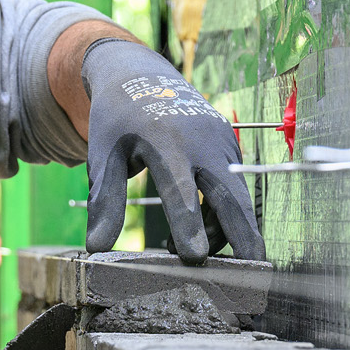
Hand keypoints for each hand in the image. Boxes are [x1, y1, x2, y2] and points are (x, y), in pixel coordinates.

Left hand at [81, 39, 263, 264]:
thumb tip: (97, 247)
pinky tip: (200, 235)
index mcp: (165, 140)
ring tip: (199, 259)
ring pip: (236, 198)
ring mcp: (222, 143)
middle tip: (252, 274)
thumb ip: (104, 199)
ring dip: (228, 233)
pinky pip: (233, 189)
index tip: (195, 256)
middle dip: (243, 236)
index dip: (188, 224)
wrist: (144, 75)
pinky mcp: (231, 148)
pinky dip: (222, 216)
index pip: (180, 188)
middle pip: (230, 196)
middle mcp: (202, 141)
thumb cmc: (119, 119)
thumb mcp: (103, 153)